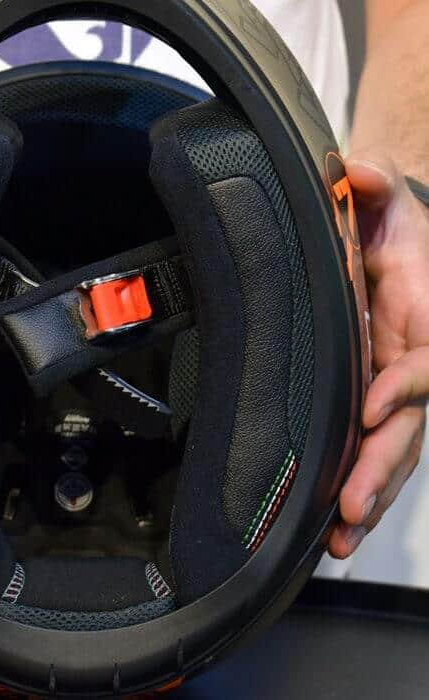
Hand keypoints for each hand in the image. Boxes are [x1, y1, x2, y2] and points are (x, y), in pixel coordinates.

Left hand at [329, 153, 428, 557]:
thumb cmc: (387, 223)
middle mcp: (413, 363)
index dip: (408, 384)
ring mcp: (392, 388)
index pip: (425, 362)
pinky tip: (332, 524)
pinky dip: (356, 485)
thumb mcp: (382, 196)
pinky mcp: (369, 400)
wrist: (384, 240)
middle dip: (382, 467)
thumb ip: (373, 187)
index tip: (375, 406)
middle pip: (408, 425)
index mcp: (424, 318)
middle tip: (351, 510)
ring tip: (338, 541)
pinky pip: (368, 448)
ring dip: (369, 495)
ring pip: (391, 451)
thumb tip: (354, 174)